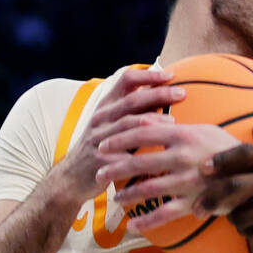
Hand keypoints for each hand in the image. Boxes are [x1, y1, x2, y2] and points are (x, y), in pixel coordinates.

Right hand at [51, 69, 181, 203]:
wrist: (71, 177)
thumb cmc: (101, 146)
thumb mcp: (111, 124)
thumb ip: (133, 110)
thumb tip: (165, 94)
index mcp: (106, 106)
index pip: (125, 81)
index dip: (148, 75)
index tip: (170, 75)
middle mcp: (101, 118)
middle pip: (132, 101)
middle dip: (159, 94)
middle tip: (182, 93)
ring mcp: (100, 138)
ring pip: (128, 125)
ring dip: (153, 121)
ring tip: (173, 122)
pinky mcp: (101, 160)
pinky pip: (125, 154)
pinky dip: (143, 153)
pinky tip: (161, 153)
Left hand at [96, 122, 241, 229]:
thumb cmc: (229, 148)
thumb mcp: (205, 129)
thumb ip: (174, 127)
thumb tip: (146, 121)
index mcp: (183, 134)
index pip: (141, 133)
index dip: (118, 140)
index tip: (103, 145)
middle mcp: (182, 157)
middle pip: (138, 162)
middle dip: (114, 169)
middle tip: (99, 174)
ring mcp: (187, 181)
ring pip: (147, 189)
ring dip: (127, 195)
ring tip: (115, 198)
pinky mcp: (194, 202)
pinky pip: (165, 214)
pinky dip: (146, 221)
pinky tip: (132, 226)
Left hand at [192, 118, 252, 237]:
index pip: (244, 154)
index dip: (220, 161)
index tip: (203, 168)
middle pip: (235, 186)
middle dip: (211, 197)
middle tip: (198, 206)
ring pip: (243, 214)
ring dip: (231, 218)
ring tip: (230, 216)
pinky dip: (248, 229)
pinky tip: (249, 225)